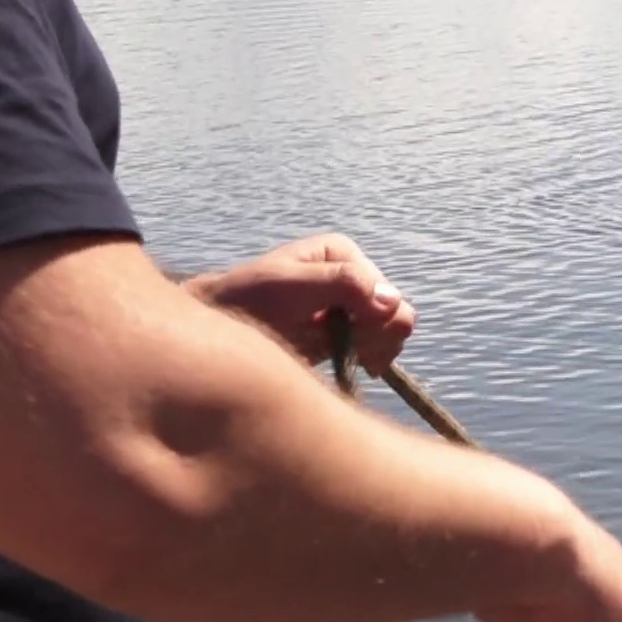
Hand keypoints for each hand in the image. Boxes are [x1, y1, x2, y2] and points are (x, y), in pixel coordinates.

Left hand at [182, 233, 415, 375]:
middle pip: (397, 313)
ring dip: (375, 350)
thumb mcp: (293, 285)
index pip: (386, 293)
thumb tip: (392, 300)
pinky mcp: (348, 335)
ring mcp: (353, 308)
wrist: (223, 325)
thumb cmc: (249, 299)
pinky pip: (382, 349)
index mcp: (344, 255)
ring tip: (343, 356)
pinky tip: (356, 366)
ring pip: (394, 334)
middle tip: (345, 348)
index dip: (370, 318)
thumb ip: (344, 285)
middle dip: (376, 335)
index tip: (338, 330)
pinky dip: (374, 361)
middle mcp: (354, 278)